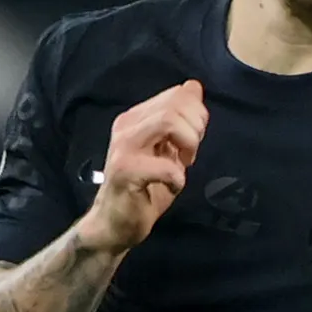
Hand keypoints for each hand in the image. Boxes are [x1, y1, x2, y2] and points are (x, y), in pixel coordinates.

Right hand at [78, 80, 206, 255]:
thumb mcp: (168, 150)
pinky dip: (178, 178)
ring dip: (188, 143)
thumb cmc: (144, 188)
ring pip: (168, 122)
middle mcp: (126, 126)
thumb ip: (180, 121)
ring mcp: (124, 148)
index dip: (197, 114)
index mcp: (136, 118)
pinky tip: (172, 186)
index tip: (194, 139)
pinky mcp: (126, 172)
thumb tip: (193, 87)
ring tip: (184, 163)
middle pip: (174, 105)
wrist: (115, 224)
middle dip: (195, 128)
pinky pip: (165, 166)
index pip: (176, 95)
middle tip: (190, 153)